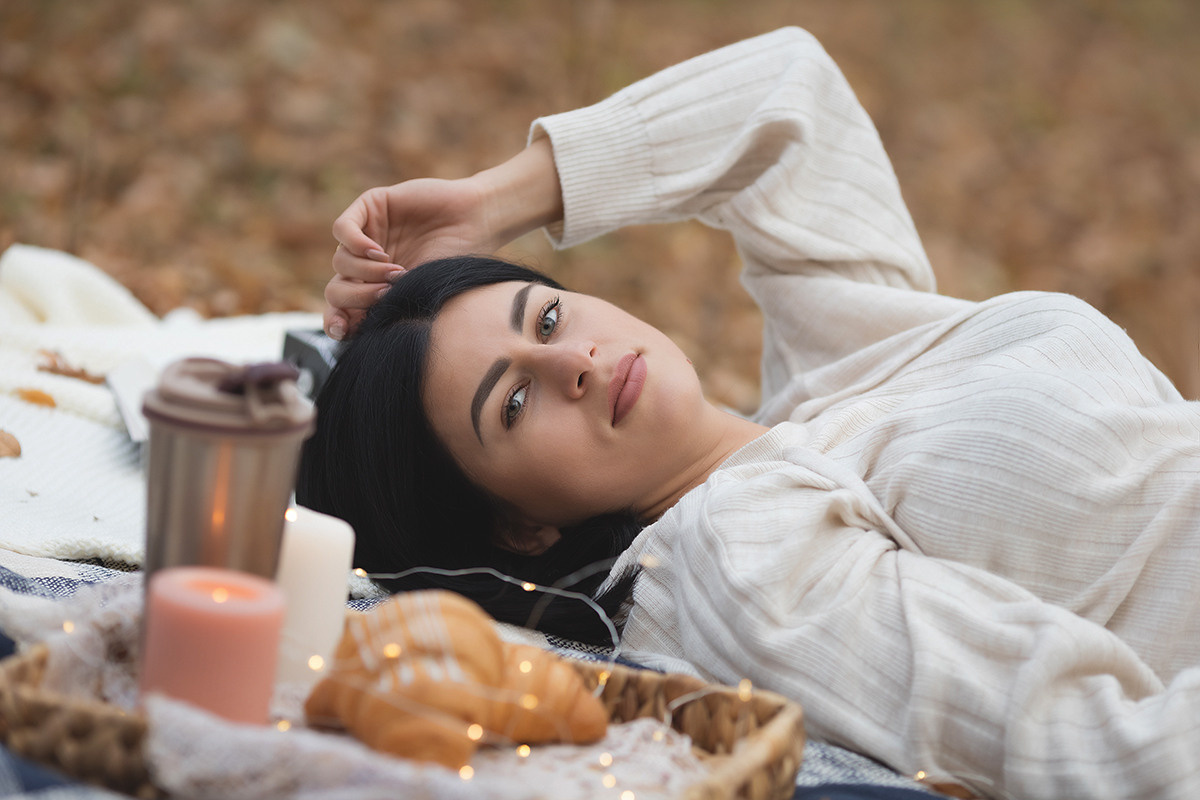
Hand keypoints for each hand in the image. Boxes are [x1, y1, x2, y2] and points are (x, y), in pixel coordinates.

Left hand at [325, 176, 497, 339]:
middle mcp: (367, 264)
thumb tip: (358, 335)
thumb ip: (392, 313)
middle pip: (335, 288)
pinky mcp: (370, 207)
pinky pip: (342, 229)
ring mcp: (366, 236)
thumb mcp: (423, 296)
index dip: (336, 322)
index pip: (342, 310)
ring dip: (365, 271)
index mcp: (377, 289)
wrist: (478, 222)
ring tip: (396, 271)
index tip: (342, 329)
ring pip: (339, 261)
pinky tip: (378, 252)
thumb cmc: (458, 263)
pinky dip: (355, 244)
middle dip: (356, 297)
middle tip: (386, 294)